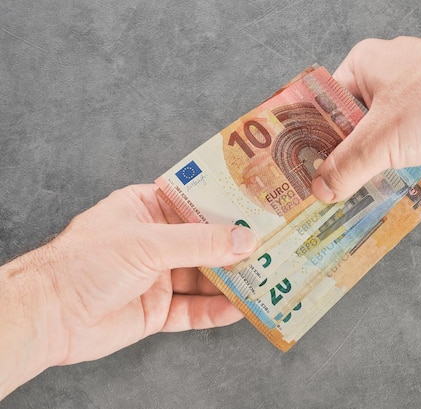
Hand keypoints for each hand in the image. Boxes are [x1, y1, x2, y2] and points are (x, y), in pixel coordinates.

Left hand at [1, 184, 256, 396]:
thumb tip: (245, 240)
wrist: (50, 316)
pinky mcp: (157, 309)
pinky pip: (194, 310)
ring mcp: (158, 276)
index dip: (227, 205)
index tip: (259, 206)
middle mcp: (155, 240)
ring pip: (204, 277)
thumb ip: (199, 242)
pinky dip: (216, 310)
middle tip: (273, 246)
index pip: (195, 201)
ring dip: (232, 280)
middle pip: (205, 242)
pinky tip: (239, 309)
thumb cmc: (86, 263)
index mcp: (147, 208)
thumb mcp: (147, 243)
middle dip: (236, 247)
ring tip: (266, 279)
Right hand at [312, 0, 420, 202]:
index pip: (323, 107)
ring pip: (382, 157)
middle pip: (352, 136)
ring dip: (369, 183)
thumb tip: (322, 191)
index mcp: (365, 73)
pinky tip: (380, 215)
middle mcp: (388, 94)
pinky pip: (411, 172)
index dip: (306, 139)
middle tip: (314, 199)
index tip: (291, 168)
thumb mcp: (382, 135)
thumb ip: (347, 166)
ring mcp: (415, 120)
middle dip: (338, 168)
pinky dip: (400, 191)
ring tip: (341, 215)